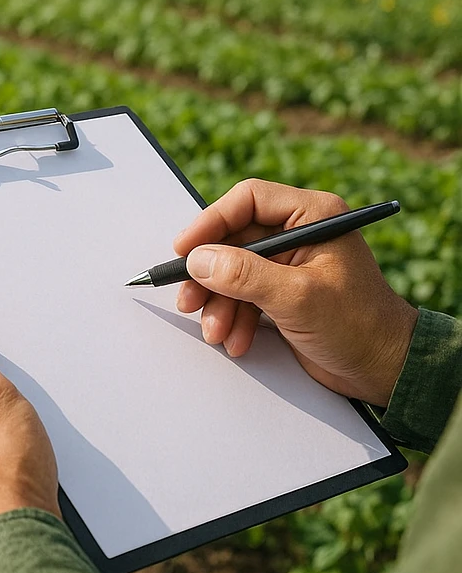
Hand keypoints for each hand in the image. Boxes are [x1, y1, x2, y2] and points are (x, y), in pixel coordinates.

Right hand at [173, 179, 417, 407]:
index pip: (248, 201)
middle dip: (210, 274)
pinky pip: (242, 294)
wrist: (386, 371)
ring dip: (219, 302)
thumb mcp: (297, 298)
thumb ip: (245, 275)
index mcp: (313, 216)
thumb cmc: (359, 327)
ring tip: (216, 331)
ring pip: (233, 270)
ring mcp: (290, 263)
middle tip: (189, 298)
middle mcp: (300, 233)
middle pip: (234, 238)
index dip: (211, 222)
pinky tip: (235, 339)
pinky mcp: (282, 291)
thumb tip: (198, 260)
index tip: (185, 249)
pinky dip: (233, 316)